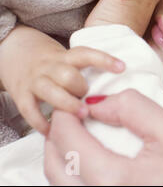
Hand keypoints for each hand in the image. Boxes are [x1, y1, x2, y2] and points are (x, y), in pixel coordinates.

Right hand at [5, 45, 124, 134]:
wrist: (17, 54)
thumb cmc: (57, 65)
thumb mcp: (72, 61)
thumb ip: (90, 73)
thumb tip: (119, 94)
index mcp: (67, 57)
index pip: (86, 54)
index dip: (104, 60)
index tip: (122, 68)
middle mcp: (50, 66)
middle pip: (67, 75)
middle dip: (81, 88)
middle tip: (91, 100)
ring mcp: (35, 80)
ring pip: (49, 90)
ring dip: (67, 104)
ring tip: (82, 115)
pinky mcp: (21, 95)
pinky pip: (30, 110)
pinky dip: (42, 123)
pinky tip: (54, 131)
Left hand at [44, 89, 162, 185]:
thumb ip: (132, 108)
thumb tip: (98, 103)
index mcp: (116, 180)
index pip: (69, 144)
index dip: (65, 117)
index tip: (73, 102)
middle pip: (56, 169)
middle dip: (55, 138)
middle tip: (69, 116)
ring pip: (63, 186)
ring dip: (61, 157)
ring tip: (75, 135)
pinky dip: (74, 174)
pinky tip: (89, 160)